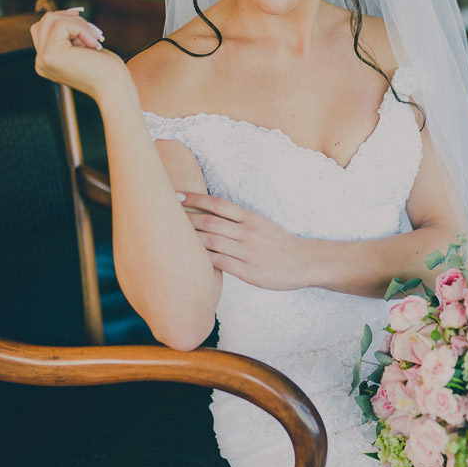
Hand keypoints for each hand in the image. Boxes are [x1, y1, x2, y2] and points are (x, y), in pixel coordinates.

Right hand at [30, 9, 127, 101]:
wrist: (115, 88)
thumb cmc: (107, 70)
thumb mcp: (85, 48)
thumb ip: (70, 36)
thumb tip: (68, 12)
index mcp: (47, 62)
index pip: (44, 28)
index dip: (64, 20)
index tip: (84, 23)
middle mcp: (41, 62)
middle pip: (45, 20)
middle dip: (71, 19)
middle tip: (93, 33)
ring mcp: (43, 59)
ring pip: (50, 19)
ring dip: (77, 23)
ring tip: (94, 39)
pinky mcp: (50, 55)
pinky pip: (61, 25)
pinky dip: (81, 29)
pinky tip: (93, 44)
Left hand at [178, 191, 309, 289]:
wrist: (305, 262)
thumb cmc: (279, 244)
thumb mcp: (261, 224)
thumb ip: (238, 221)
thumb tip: (209, 216)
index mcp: (250, 217)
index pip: (217, 204)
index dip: (194, 199)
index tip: (176, 195)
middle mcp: (247, 231)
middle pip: (209, 222)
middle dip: (185, 218)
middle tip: (162, 215)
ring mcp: (247, 251)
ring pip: (211, 242)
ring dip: (189, 239)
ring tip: (169, 238)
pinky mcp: (248, 271)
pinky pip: (220, 263)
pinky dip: (202, 260)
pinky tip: (188, 260)